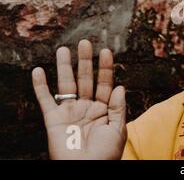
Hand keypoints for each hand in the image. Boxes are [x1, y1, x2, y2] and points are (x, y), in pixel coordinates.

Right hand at [32, 40, 126, 159]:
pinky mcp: (54, 119)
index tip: (106, 51)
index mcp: (103, 109)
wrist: (86, 171)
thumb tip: (120, 87)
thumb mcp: (118, 130)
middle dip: (85, 61)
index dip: (105, 67)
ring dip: (64, 67)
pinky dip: (40, 86)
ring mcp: (70, 112)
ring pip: (66, 84)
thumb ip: (118, 108)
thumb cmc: (105, 155)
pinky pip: (45, 100)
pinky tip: (38, 70)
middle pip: (86, 79)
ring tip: (63, 50)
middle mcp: (86, 107)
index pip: (105, 83)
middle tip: (84, 42)